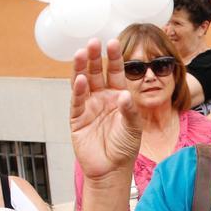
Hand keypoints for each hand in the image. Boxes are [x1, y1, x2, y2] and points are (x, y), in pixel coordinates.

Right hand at [70, 39, 141, 181]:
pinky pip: (77, 101)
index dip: (114, 58)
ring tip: (81, 52)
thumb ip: (129, 110)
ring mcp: (88, 106)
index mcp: (117, 95)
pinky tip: (80, 79)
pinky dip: (78, 90)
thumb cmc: (125, 147)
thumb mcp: (133, 127)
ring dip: (81, 68)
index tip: (113, 42)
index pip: (116, 72)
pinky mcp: (77, 118)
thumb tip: (123, 94)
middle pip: (97, 72)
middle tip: (93, 41)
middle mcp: (102, 97)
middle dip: (95, 57)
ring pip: (84, 82)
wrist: (112, 169)